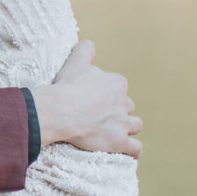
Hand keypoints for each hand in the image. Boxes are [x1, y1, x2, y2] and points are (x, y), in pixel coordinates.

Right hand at [30, 40, 142, 158]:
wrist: (60, 111)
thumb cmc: (67, 86)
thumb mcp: (75, 62)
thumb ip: (85, 50)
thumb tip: (89, 44)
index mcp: (117, 83)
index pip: (119, 87)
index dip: (108, 93)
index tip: (94, 98)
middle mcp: (124, 102)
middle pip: (127, 106)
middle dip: (118, 110)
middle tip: (99, 115)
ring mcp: (123, 123)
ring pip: (135, 125)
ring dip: (127, 127)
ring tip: (114, 131)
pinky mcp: (120, 142)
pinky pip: (136, 147)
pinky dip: (134, 149)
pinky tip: (129, 151)